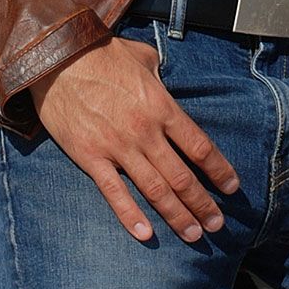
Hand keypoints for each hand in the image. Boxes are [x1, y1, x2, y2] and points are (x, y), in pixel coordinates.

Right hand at [29, 36, 238, 243]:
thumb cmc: (101, 53)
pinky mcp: (90, 156)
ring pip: (155, 190)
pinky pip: (114, 192)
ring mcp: (117, 147)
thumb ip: (160, 75)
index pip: (199, 146)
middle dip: (202, 204)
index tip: (231, 187)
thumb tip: (166, 81)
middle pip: (182, 176)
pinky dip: (130, 215)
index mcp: (161, 107)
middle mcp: (145, 131)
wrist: (57, 57)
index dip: (219, 170)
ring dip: (177, 216)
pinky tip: (146, 234)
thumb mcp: (142, 57)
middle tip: (216, 224)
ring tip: (193, 234)